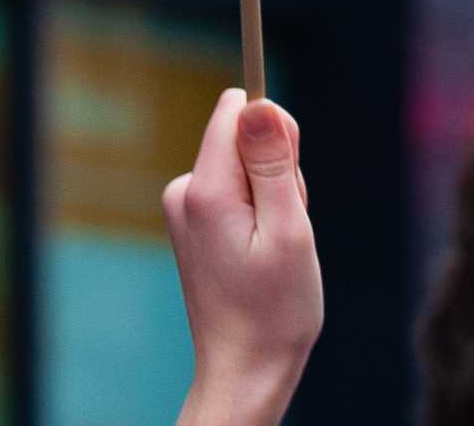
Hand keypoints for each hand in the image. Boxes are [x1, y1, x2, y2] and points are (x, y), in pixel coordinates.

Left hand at [165, 88, 322, 425]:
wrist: (245, 371)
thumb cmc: (275, 311)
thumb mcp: (289, 232)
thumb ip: (273, 164)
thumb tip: (258, 102)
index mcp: (205, 190)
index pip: (236, 110)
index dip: (276, 134)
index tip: (288, 180)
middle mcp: (184, 191)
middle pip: (243, 138)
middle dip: (278, 172)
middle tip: (287, 228)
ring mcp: (185, 208)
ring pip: (245, 166)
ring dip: (273, 197)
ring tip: (276, 249)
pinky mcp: (194, 222)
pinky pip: (236, 190)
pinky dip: (259, 214)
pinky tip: (262, 254)